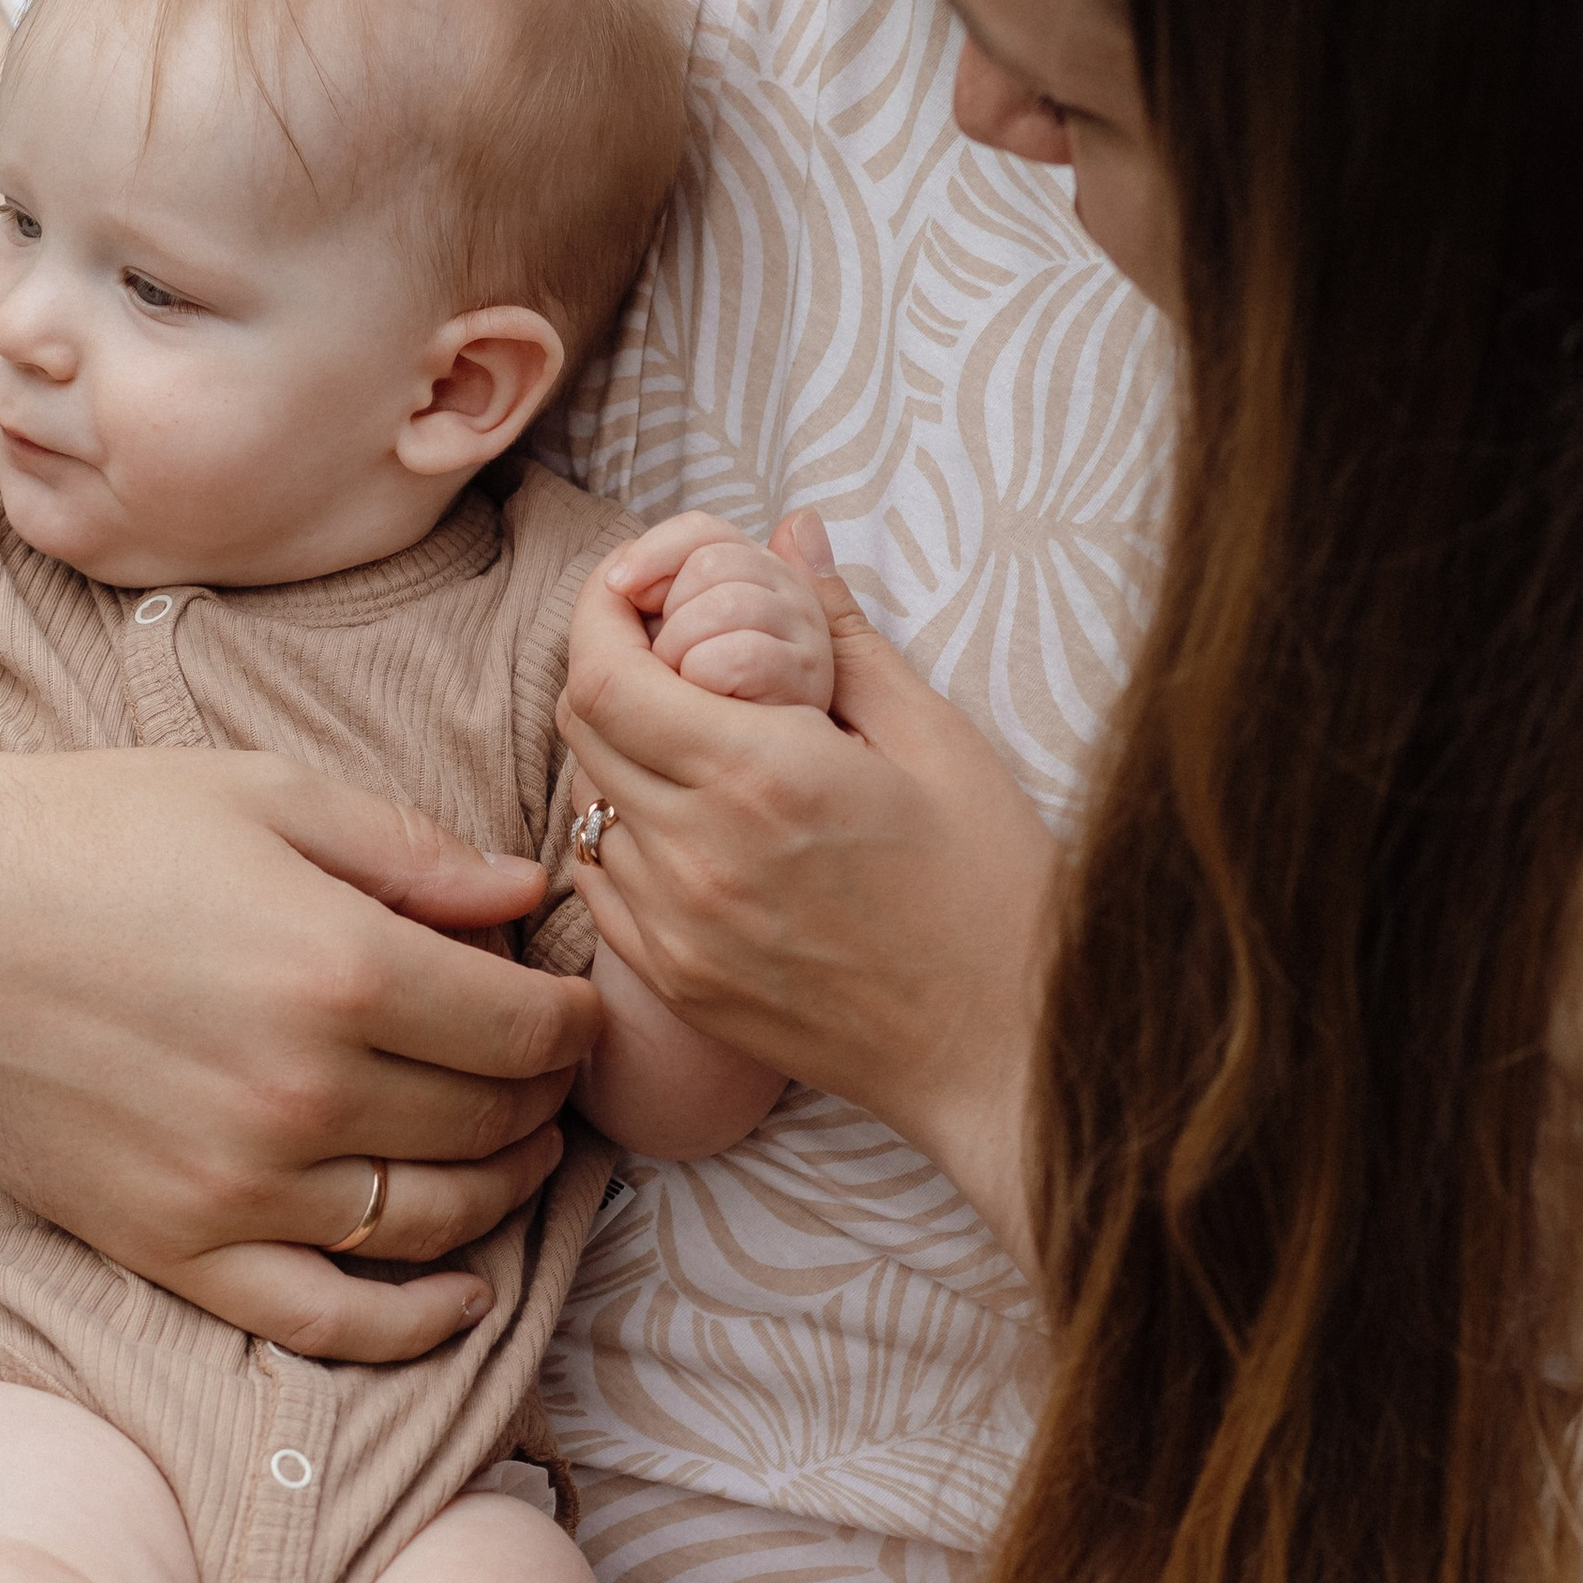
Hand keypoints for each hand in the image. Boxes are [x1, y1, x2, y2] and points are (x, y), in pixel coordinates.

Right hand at [0, 625, 603, 1365]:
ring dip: (504, 1191)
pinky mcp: (173, 1245)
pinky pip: (325, 1317)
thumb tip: (531, 899)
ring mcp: (235, 1185)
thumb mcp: (266, 794)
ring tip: (516, 1150)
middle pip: (490, 1124)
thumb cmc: (89, 830)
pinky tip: (467, 1294)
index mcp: (338, 968)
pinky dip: (416, 1322)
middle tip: (547, 1071)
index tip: (574, 1008)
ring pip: (434, 1222)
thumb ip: (414, 853)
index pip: (525, 1029)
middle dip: (544, 1097)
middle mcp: (299, 1094)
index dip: (573, 1022)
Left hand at [558, 512, 1056, 1272]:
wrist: (1001, 1051)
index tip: (643, 585)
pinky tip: (700, 823)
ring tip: (702, 737)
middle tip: (675, 645)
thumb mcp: (934, 738)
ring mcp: (675, 929)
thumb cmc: (989, 890)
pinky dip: (627, 832)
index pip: (605, 669)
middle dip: (612, 663)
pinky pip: (604, 880)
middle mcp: (696, 854)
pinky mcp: (674, 983)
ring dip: (621, 751)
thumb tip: (791, 530)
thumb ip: (839, 630)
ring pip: (588, 803)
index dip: (603, 608)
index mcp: (762, 776)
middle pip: (580, 725)